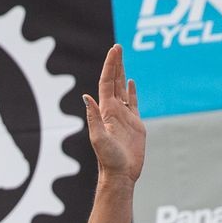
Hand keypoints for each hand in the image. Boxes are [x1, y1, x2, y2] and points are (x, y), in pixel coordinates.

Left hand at [82, 45, 145, 185]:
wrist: (120, 174)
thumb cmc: (109, 160)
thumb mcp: (99, 139)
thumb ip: (94, 118)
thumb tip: (87, 97)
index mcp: (105, 112)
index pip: (107, 83)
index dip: (110, 66)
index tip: (115, 50)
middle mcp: (113, 111)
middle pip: (114, 82)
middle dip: (115, 64)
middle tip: (118, 47)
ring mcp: (124, 116)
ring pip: (122, 89)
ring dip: (122, 74)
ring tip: (122, 59)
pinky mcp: (134, 124)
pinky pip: (133, 103)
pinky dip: (132, 91)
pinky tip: (130, 82)